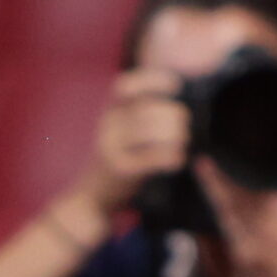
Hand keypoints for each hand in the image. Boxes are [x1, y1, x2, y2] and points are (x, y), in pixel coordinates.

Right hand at [76, 68, 188, 218]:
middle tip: (184, 126)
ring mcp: (112, 147)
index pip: (125, 86)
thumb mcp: (120, 131)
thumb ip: (140, 115)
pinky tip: (177, 160)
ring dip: (175, 136)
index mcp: (109, 112)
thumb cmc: (117, 159)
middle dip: (173, 116)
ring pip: (151, 131)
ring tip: (182, 142)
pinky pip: (153, 157)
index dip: (152, 80)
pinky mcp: (122, 169)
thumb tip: (178, 107)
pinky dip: (171, 157)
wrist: (92, 195)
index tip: (174, 85)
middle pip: (147, 110)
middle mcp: (108, 126)